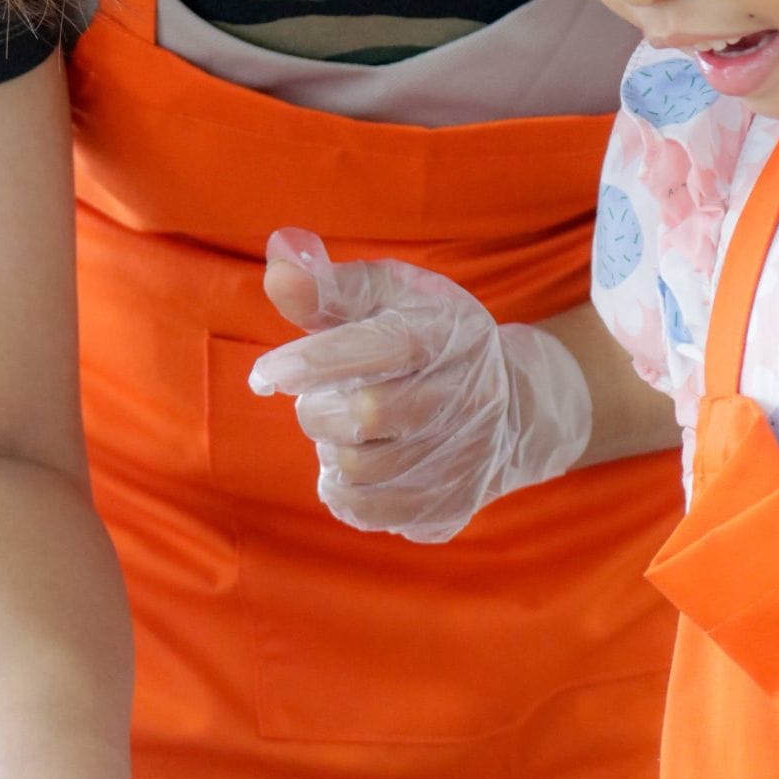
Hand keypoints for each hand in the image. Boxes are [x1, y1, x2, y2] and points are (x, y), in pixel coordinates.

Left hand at [247, 229, 592, 542]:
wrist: (514, 405)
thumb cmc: (428, 337)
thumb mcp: (388, 296)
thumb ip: (329, 286)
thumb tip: (278, 265)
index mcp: (450, 334)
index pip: (381, 347)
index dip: (316, 362)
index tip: (264, 375)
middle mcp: (468, 397)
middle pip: (363, 416)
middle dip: (318, 409)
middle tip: (323, 398)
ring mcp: (464, 457)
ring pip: (357, 469)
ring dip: (330, 449)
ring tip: (346, 429)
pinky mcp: (451, 505)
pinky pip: (367, 512)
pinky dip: (342, 490)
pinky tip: (354, 463)